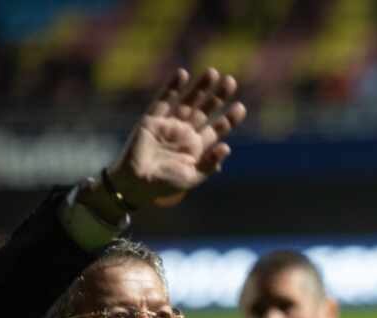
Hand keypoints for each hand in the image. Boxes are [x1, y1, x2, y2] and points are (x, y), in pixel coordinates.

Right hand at [106, 67, 247, 208]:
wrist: (136, 184)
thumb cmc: (165, 185)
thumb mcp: (192, 177)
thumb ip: (209, 164)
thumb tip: (227, 147)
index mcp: (198, 147)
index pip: (217, 129)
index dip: (228, 118)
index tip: (240, 107)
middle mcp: (185, 132)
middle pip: (205, 110)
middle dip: (218, 97)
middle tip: (231, 82)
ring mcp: (169, 124)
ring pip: (188, 101)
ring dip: (200, 88)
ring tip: (213, 73)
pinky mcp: (152, 119)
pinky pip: (163, 100)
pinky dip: (172, 87)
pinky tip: (183, 74)